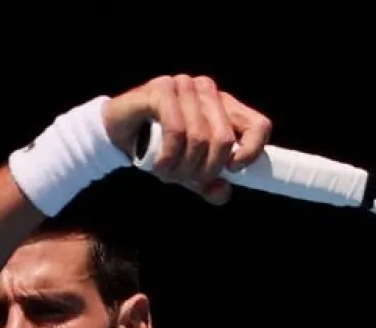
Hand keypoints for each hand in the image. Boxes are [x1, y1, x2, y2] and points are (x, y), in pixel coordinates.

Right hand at [102, 74, 271, 204]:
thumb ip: (208, 184)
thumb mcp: (187, 171)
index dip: (253, 151)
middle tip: (186, 181)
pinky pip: (177, 130)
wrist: (116, 133)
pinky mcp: (163, 89)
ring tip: (167, 174)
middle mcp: (208, 91)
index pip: (259, 125)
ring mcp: (185, 86)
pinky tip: (158, 166)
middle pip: (224, 140)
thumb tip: (223, 192)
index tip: (233, 171)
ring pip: (199, 138)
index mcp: (224, 107)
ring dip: (182, 168)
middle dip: (204, 171)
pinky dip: (169, 157)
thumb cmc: (157, 148)